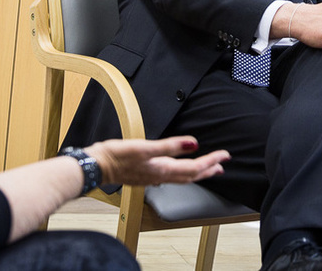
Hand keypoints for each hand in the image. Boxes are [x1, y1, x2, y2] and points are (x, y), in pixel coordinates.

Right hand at [85, 136, 228, 186]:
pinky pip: (172, 176)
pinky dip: (184, 173)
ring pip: (183, 177)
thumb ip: (170, 146)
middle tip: (222, 163)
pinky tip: (181, 170)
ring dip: (198, 173)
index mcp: (163, 169)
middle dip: (208, 169)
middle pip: (191, 175)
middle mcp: (160, 176)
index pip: (194, 167)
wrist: (97, 166)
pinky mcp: (146, 175)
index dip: (211, 160)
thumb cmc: (117, 156)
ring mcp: (153, 177)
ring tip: (209, 169)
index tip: (224, 155)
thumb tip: (193, 143)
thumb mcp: (145, 147)